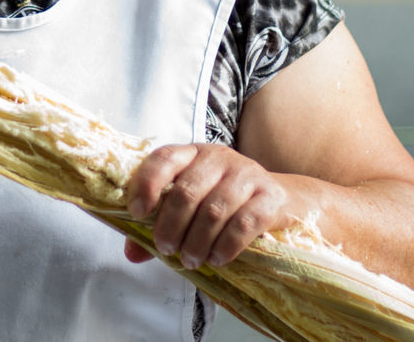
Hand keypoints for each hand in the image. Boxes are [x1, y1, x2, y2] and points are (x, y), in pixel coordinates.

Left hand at [124, 143, 290, 270]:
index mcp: (193, 154)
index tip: (137, 212)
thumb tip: (132, 253)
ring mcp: (247, 175)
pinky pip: (244, 224)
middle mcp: (219, 158)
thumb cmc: (225, 202)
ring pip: (214, 210)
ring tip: (191, 260)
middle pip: (187, 191)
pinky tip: (217, 259)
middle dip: (171, 225)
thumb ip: (159, 225)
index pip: (164, 158)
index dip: (147, 184)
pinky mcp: (270, 197)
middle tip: (166, 248)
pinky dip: (226, 246)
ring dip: (197, 241)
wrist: (281, 199)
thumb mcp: (191, 206)